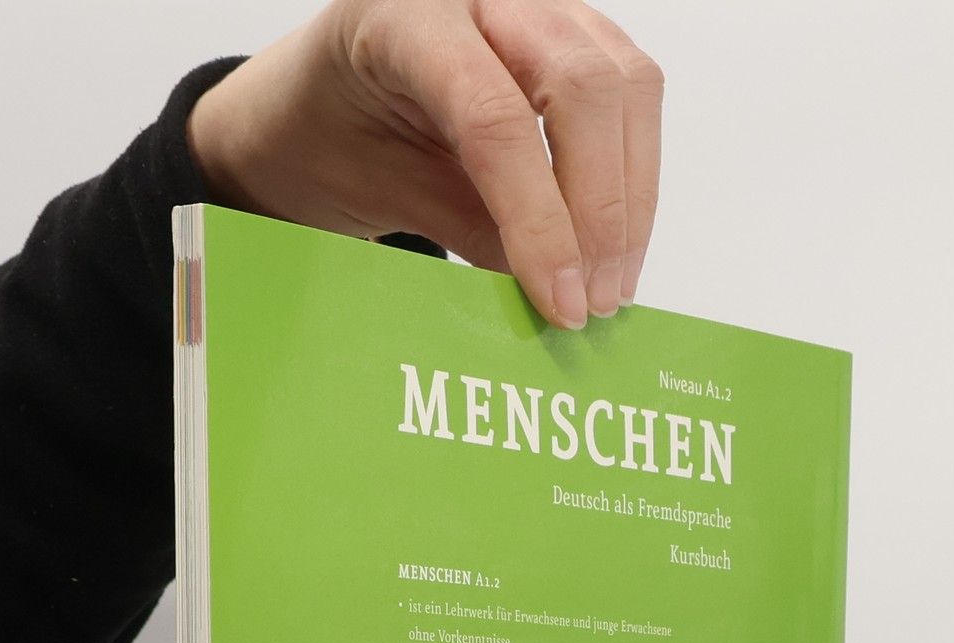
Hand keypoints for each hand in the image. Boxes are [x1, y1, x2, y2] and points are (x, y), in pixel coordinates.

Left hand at [188, 0, 663, 328]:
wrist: (320, 97)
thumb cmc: (333, 132)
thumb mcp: (378, 187)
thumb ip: (463, 226)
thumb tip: (551, 289)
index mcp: (407, 16)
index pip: (495, 119)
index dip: (540, 222)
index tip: (560, 301)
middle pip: (581, 88)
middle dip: (600, 212)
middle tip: (591, 302)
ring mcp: (539, 3)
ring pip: (624, 86)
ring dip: (630, 199)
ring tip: (609, 286)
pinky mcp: (574, 30)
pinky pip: (630, 94)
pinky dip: (632, 175)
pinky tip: (615, 243)